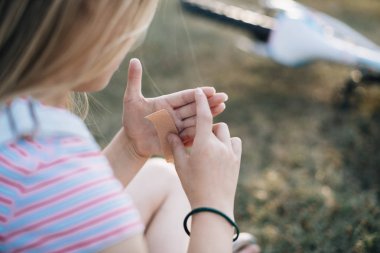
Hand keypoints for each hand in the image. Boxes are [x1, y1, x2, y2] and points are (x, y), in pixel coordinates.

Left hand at [122, 58, 227, 156]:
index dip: (198, 94)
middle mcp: (176, 114)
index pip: (185, 97)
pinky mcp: (177, 140)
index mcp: (168, 103)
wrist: (131, 142)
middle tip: (224, 97)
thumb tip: (134, 59)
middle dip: (209, 102)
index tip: (211, 89)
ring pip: (196, 120)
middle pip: (195, 107)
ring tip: (222, 108)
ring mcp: (178, 127)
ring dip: (209, 115)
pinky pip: (191, 136)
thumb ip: (134, 80)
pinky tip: (213, 130)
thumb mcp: (131, 100)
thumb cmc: (131, 119)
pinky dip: (201, 133)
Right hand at [168, 88, 241, 216]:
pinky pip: (235, 142)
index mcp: (203, 145)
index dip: (201, 101)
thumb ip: (176, 147)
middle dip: (206, 128)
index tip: (200, 91)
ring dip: (217, 135)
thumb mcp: (180, 166)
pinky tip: (221, 151)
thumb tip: (171, 133)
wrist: (213, 206)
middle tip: (197, 140)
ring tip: (208, 147)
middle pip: (215, 125)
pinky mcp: (237, 160)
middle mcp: (219, 145)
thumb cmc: (193, 186)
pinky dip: (228, 142)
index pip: (203, 116)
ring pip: (225, 133)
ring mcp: (230, 153)